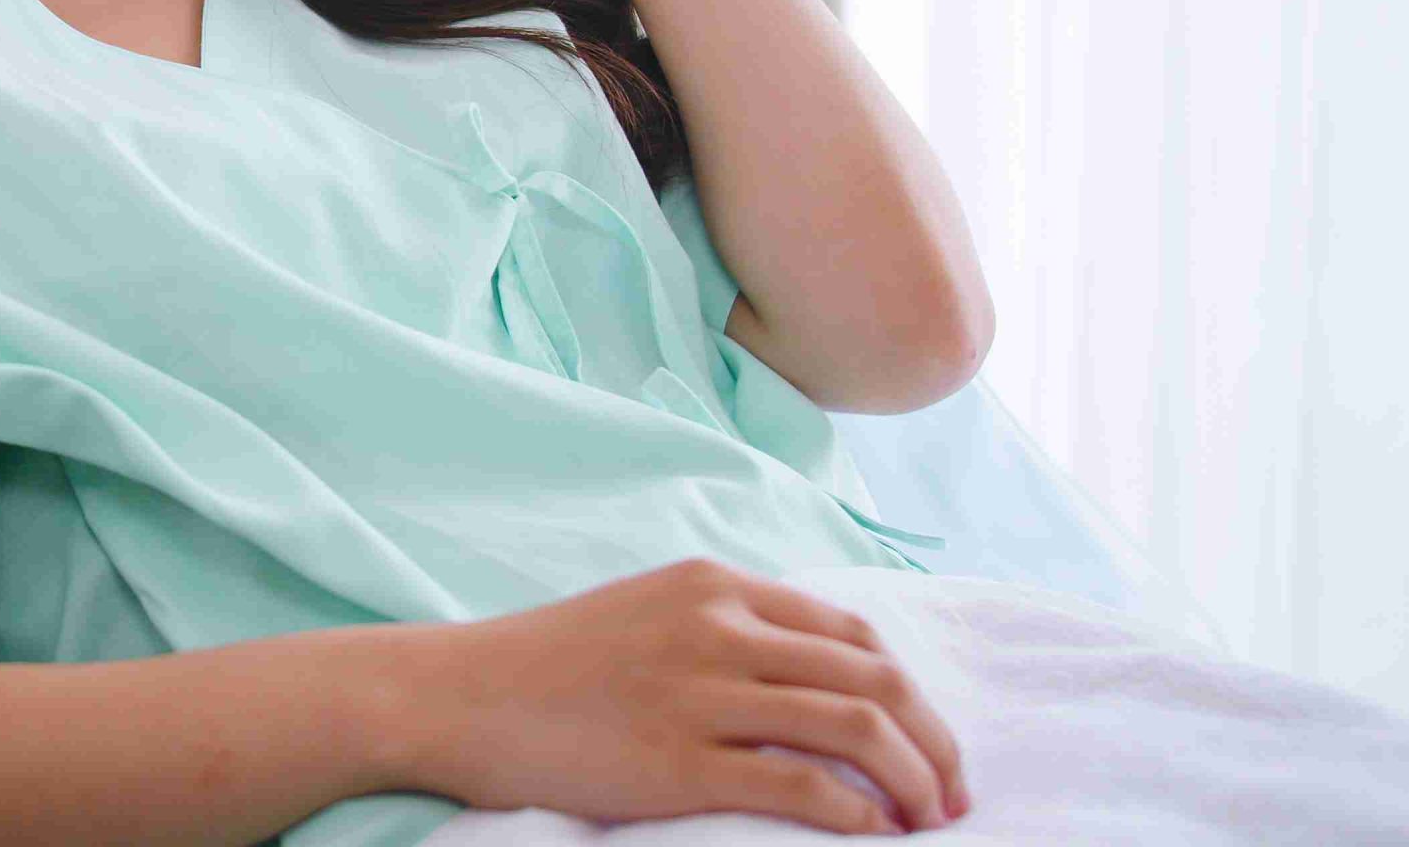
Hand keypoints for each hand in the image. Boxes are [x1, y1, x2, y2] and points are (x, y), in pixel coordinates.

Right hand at [392, 557, 972, 835]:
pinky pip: (804, 786)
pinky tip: (872, 838)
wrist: (454, 695)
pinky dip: (857, 816)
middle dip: (935, 742)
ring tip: (928, 822)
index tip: (930, 744)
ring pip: (857, 727)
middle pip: (875, 678)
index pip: (853, 634)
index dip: (911, 695)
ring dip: (913, 782)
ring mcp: (700, 691)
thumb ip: (722, 629)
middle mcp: (719, 627)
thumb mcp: (645, 613)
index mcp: (715, 586)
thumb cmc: (544, 666)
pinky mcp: (679, 760)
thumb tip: (809, 680)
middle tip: (954, 796)